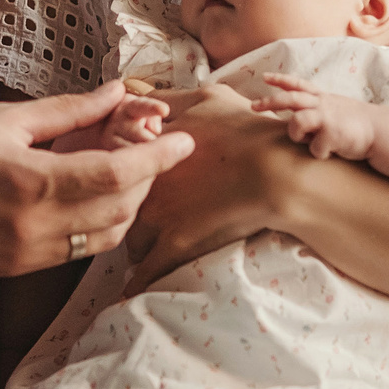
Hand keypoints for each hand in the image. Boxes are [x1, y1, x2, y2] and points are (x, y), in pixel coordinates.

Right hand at [0, 82, 193, 276]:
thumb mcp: (0, 120)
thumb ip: (67, 112)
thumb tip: (116, 93)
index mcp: (30, 183)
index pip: (117, 174)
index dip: (158, 159)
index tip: (185, 141)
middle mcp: (33, 227)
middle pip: (120, 211)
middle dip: (145, 180)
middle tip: (149, 147)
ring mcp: (25, 255)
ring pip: (104, 238)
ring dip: (125, 206)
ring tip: (124, 171)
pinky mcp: (17, 269)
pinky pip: (76, 251)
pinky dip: (97, 225)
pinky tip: (91, 197)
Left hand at [121, 84, 309, 289]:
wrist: (275, 171)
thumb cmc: (246, 130)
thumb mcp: (206, 97)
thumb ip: (169, 99)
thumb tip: (143, 94)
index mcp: (145, 149)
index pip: (113, 162)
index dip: (119, 170)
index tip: (125, 177)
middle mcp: (142, 184)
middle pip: (113, 201)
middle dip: (121, 208)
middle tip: (130, 209)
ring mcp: (156, 218)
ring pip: (127, 237)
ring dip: (134, 241)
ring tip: (147, 244)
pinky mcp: (174, 246)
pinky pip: (144, 273)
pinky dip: (137, 284)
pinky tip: (129, 294)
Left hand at [252, 75, 378, 160]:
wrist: (381, 132)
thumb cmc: (356, 125)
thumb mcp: (335, 109)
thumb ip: (317, 110)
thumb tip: (295, 118)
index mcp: (323, 98)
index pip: (298, 85)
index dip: (281, 80)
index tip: (264, 77)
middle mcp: (322, 104)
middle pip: (290, 99)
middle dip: (269, 102)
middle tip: (253, 106)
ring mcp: (327, 118)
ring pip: (296, 122)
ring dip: (295, 134)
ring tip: (306, 140)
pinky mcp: (332, 134)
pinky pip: (314, 147)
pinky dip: (319, 152)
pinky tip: (330, 152)